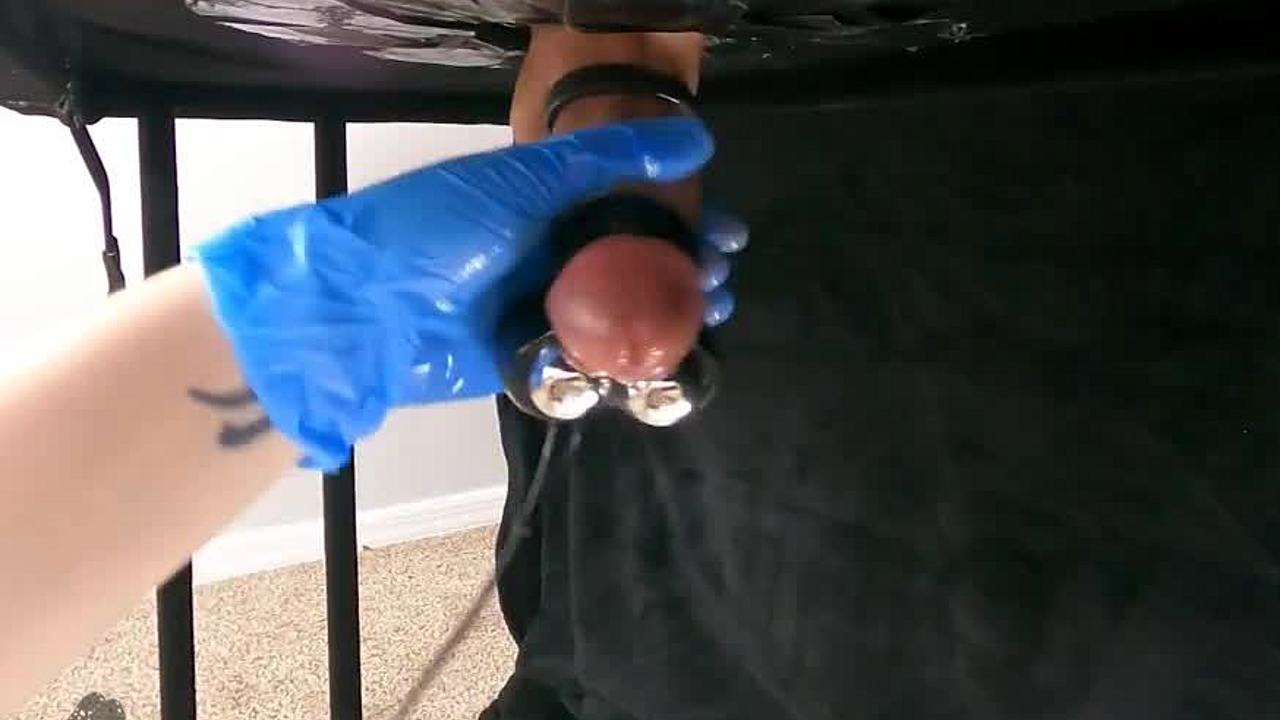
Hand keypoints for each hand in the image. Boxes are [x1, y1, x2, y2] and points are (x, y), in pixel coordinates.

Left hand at [196, 117, 740, 469]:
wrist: (360, 310)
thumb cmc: (438, 230)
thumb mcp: (526, 179)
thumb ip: (609, 158)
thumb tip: (696, 145)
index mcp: (551, 205)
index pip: (637, 207)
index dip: (688, 218)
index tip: (729, 234)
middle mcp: (552, 256)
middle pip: (639, 268)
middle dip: (689, 275)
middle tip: (721, 282)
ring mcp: (542, 312)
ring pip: (623, 321)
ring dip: (669, 322)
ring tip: (705, 319)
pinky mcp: (530, 363)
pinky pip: (590, 366)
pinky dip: (625, 367)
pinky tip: (657, 365)